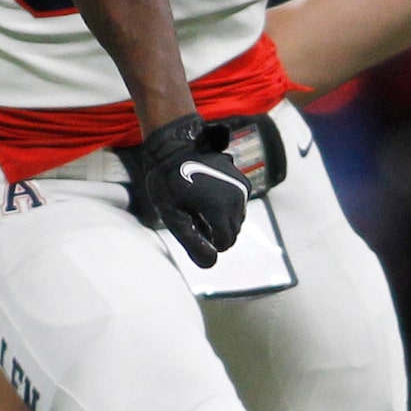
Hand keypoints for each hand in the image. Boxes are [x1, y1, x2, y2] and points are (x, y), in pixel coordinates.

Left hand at [123, 112, 251, 264]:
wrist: (177, 145)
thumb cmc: (169, 181)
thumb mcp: (173, 216)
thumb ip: (192, 243)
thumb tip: (210, 265)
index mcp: (221, 210)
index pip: (224, 243)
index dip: (208, 242)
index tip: (192, 227)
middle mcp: (237, 199)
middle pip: (232, 233)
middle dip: (216, 232)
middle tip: (193, 215)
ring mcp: (242, 188)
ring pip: (237, 220)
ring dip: (222, 220)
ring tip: (199, 204)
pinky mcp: (242, 181)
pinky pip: (239, 205)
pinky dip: (227, 207)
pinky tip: (208, 196)